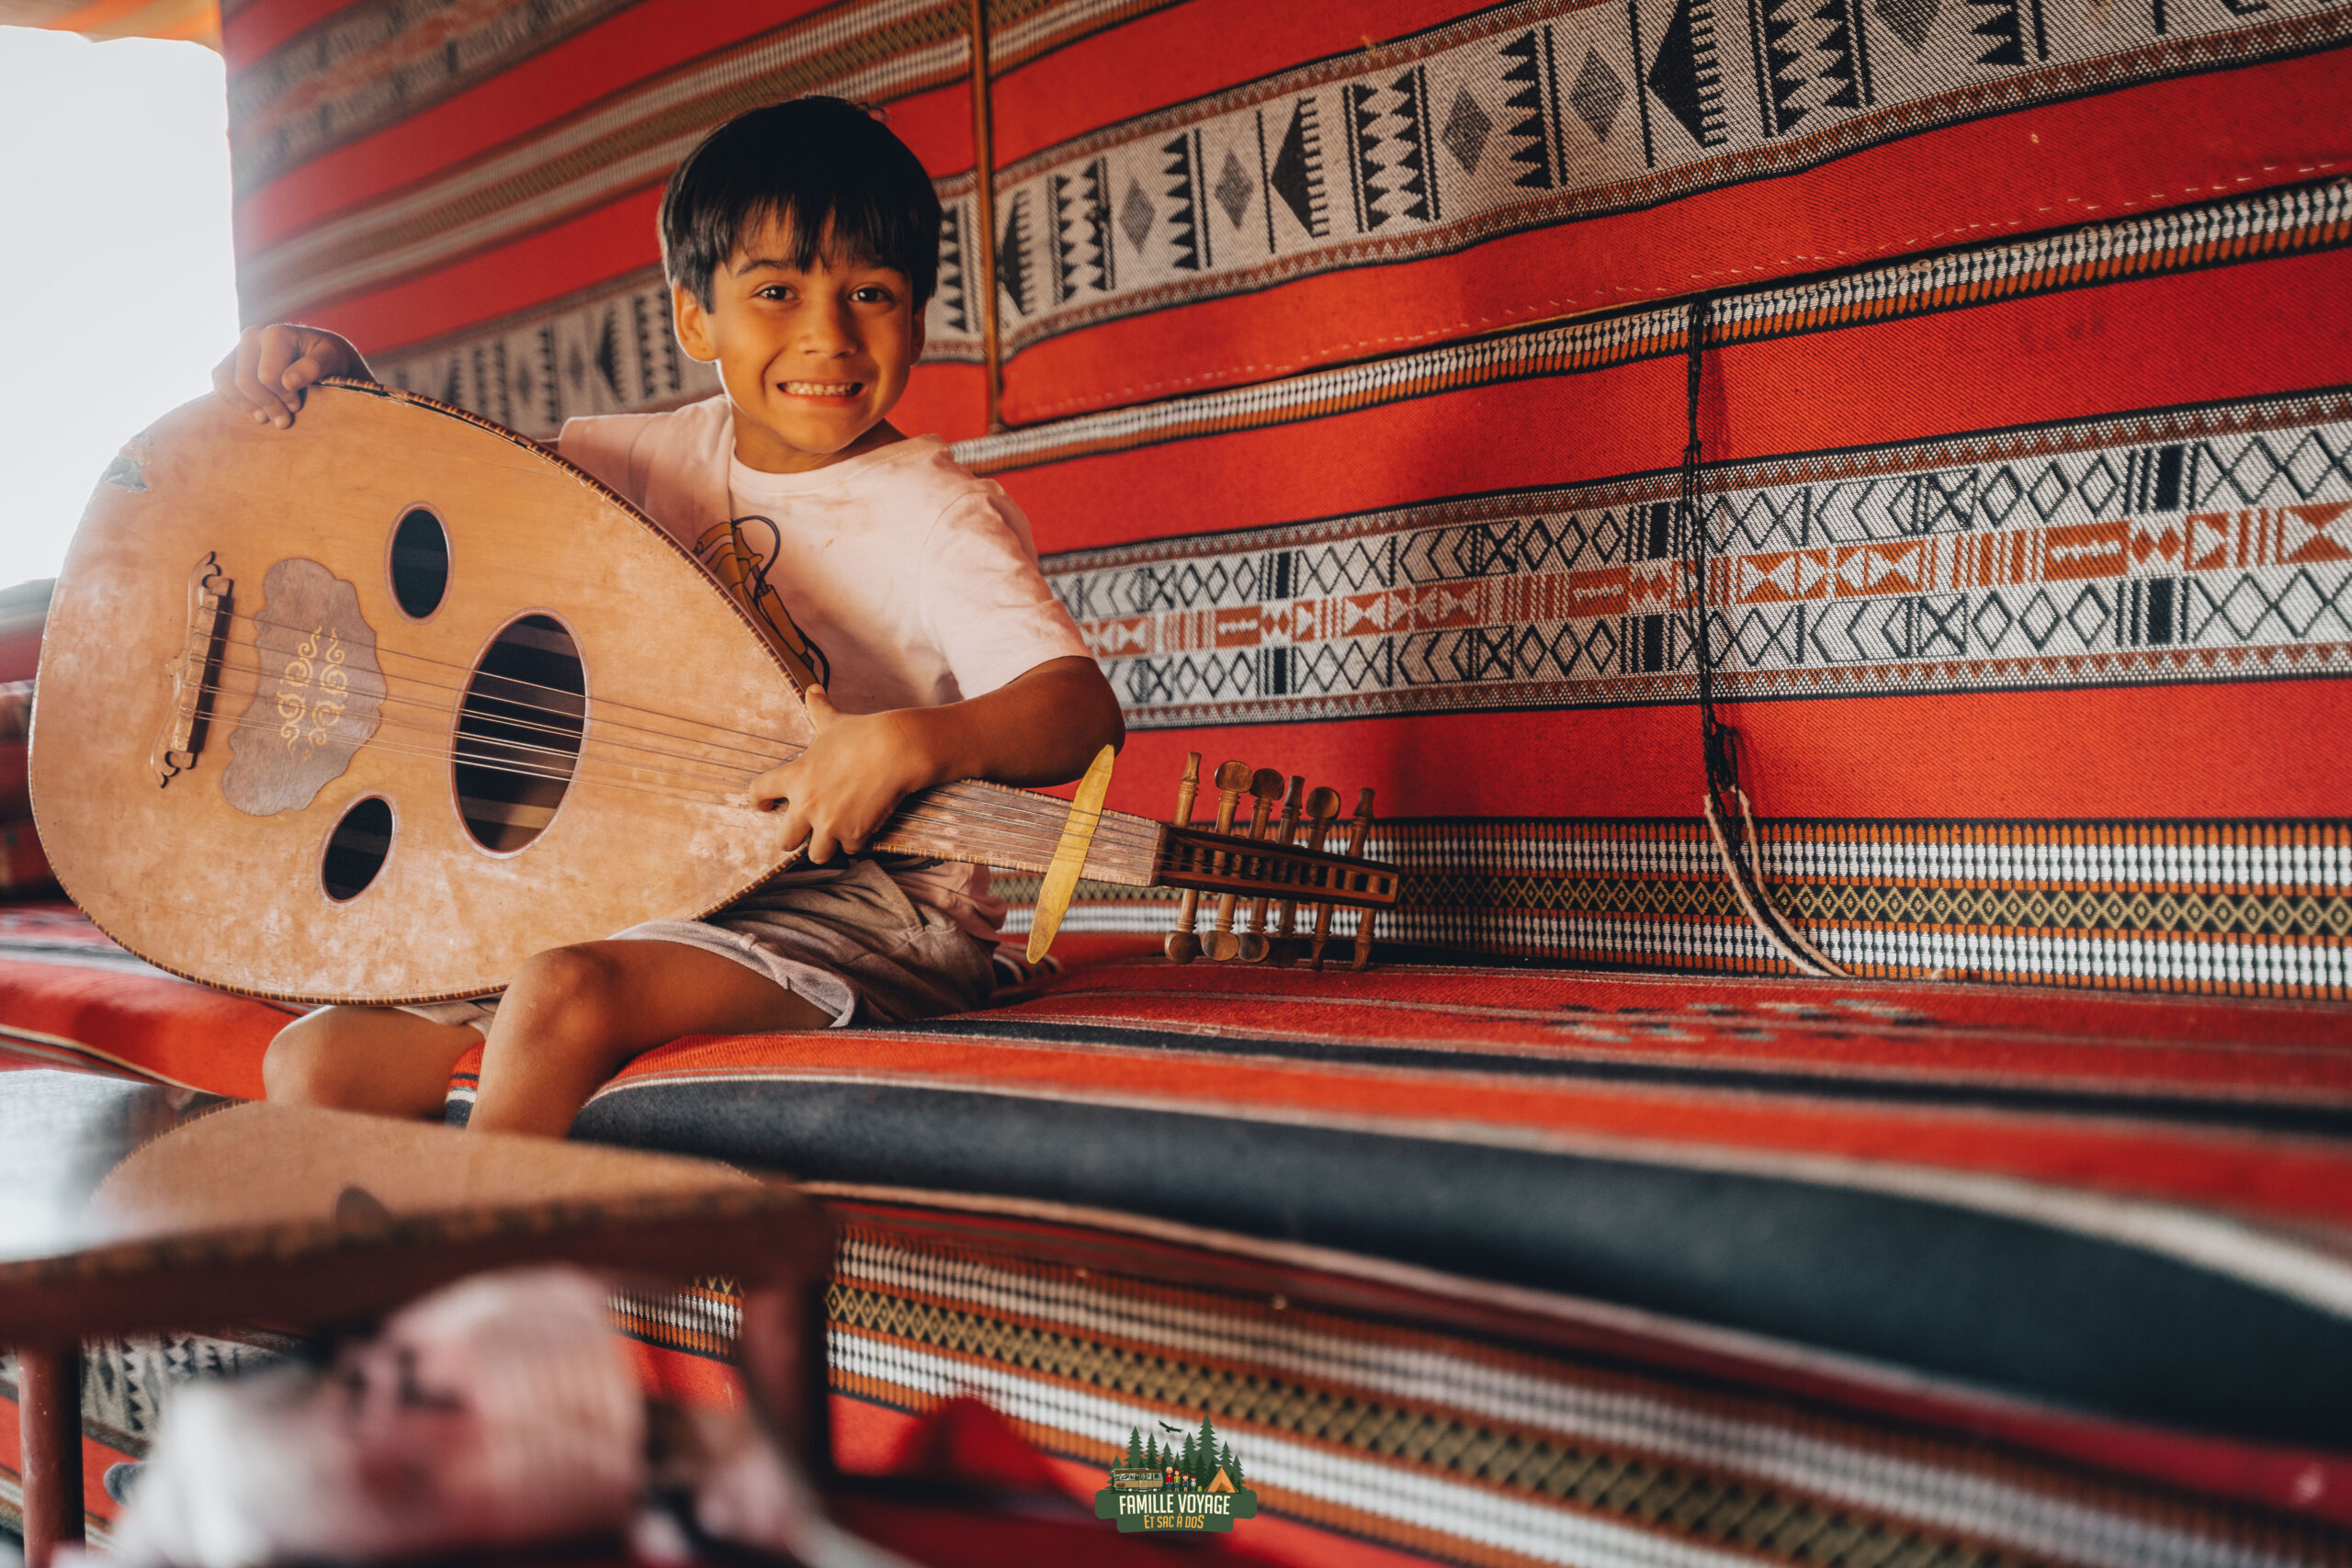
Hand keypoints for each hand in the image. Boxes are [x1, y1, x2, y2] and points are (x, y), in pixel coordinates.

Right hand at [212, 324, 370, 427]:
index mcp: (276, 334)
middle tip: (285, 421)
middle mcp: (252, 336)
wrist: (320, 354)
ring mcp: (238, 349)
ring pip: (226, 383)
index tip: (297, 406)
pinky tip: (256, 411)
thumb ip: (313, 367)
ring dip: (247, 406)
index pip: (267, 376)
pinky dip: (234, 401)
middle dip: (266, 405)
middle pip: (244, 382)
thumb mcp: (332, 359)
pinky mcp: (230, 363)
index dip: (282, 397)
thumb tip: (288, 381)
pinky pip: (220, 385)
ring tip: (267, 418)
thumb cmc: (329, 357)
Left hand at [747, 687, 937, 863]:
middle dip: (793, 839)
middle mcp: (806, 804)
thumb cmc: (862, 733)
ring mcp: (829, 822)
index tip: (764, 807)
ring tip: (833, 838)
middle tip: (803, 834)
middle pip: (784, 841)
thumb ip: (818, 709)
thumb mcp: (833, 722)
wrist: (895, 749)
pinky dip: (854, 842)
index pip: (758, 793)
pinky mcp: (853, 833)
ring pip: (816, 854)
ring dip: (825, 847)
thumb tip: (813, 689)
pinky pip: (848, 849)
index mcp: (795, 777)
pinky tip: (861, 830)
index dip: (759, 802)